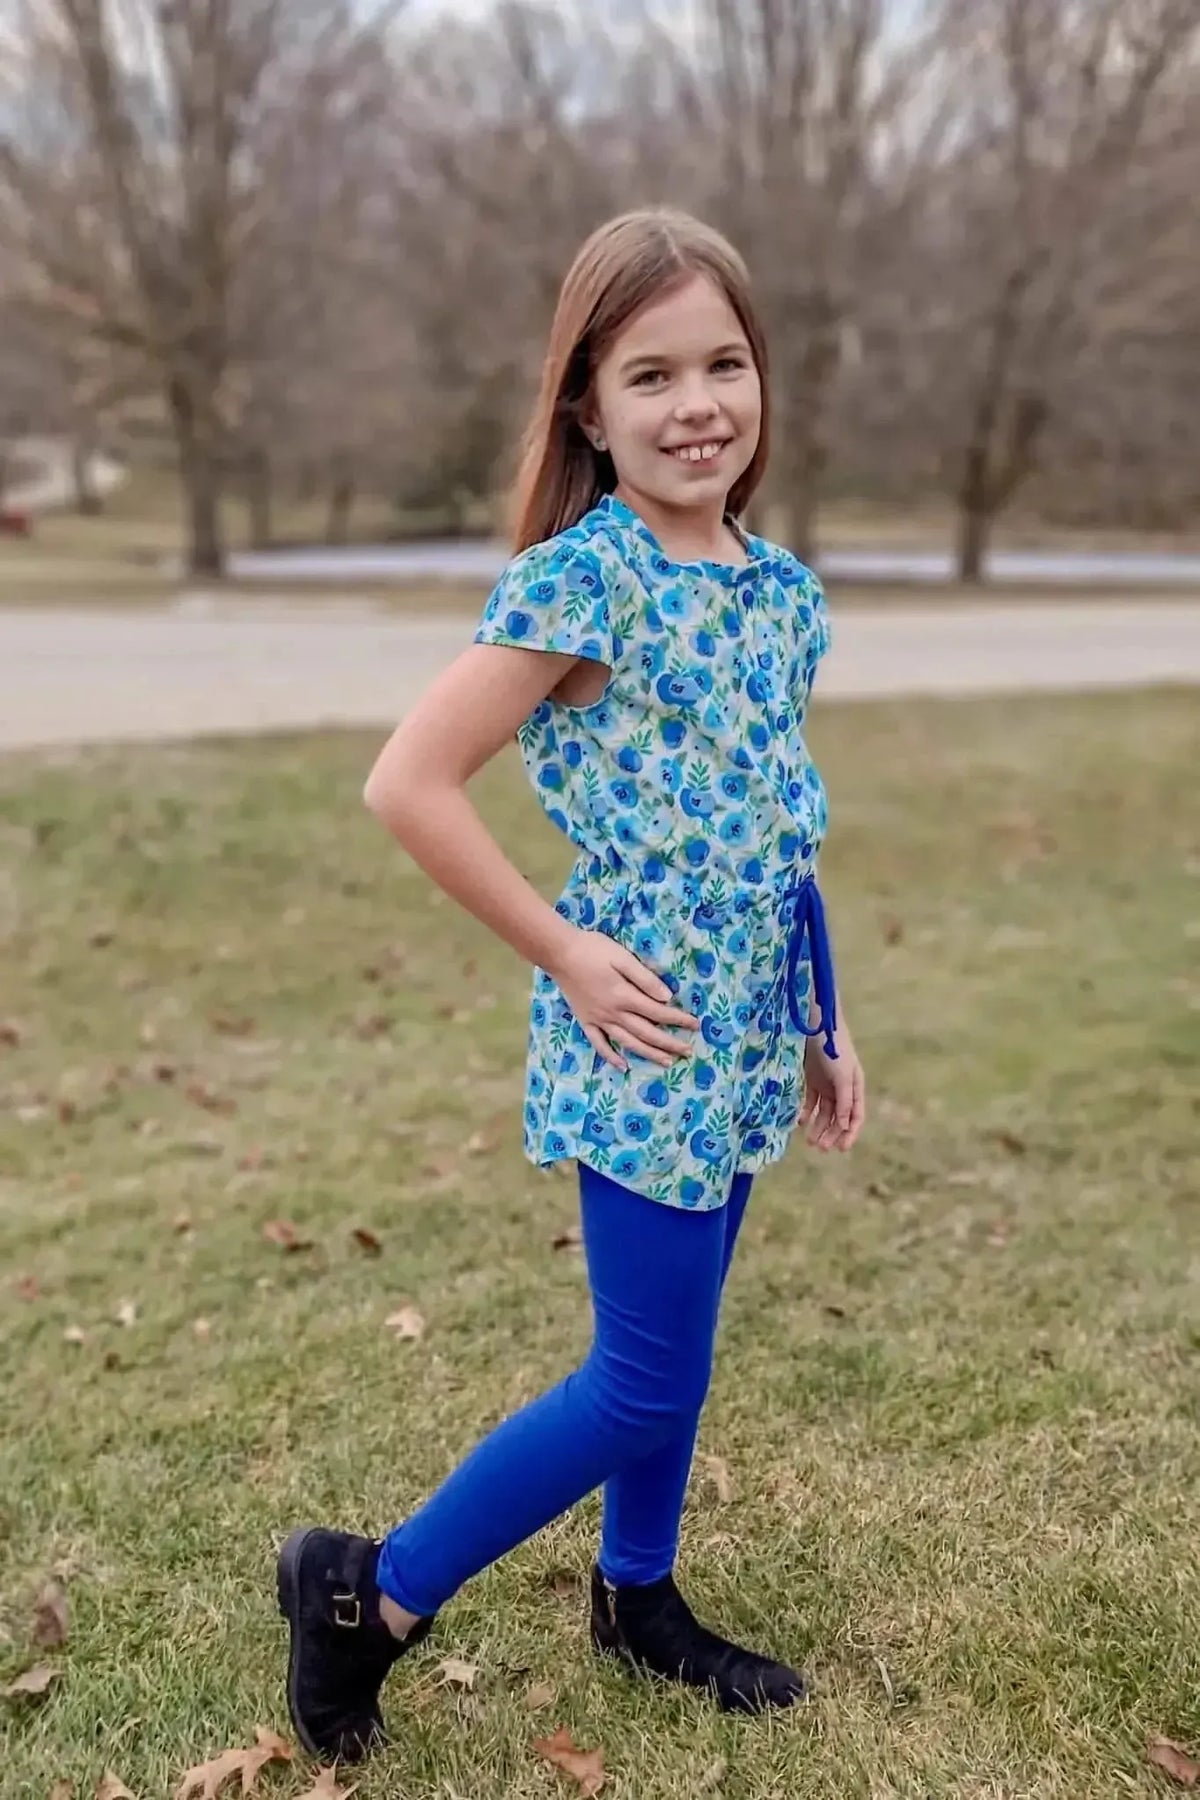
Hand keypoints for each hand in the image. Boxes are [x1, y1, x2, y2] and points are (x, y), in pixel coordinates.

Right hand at [549, 927, 699, 1071]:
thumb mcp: (622, 957)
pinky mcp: (586, 1021)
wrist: (559, 953)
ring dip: (648, 1054)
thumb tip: (666, 997)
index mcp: (625, 996)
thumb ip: (645, 978)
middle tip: (688, 1052)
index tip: (695, 1025)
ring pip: (628, 1042)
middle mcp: (614, 1013)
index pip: (658, 1012)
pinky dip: (612, 1057)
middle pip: (647, 1033)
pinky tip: (623, 1066)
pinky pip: (600, 1044)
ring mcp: (599, 1020)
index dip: (678, 1020)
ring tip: (666, 1063)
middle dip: (669, 1043)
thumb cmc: (593, 950)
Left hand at [800, 1023, 865, 1152]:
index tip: (841, 1149)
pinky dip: (806, 1112)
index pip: (855, 1116)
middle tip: (820, 1148)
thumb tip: (846, 1125)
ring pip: (823, 1112)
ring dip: (818, 1126)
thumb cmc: (835, 1049)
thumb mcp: (843, 1076)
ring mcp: (826, 1083)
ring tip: (809, 1140)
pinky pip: (810, 1101)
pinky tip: (800, 1121)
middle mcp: (842, 1088)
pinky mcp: (812, 1078)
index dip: (850, 1133)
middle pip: (838, 1117)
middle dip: (831, 1134)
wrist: (817, 1024)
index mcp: (855, 1087)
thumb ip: (845, 1100)